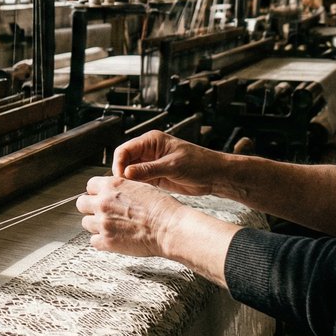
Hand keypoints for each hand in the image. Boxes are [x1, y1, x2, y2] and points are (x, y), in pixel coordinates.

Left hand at [76, 176, 186, 257]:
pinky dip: (101, 241)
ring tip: (112, 227)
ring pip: (86, 223)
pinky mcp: (106, 241)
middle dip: (91, 208)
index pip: (90, 186)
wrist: (170, 228)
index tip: (101, 197)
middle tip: (103, 213)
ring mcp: (103, 223)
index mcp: (111, 186)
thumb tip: (112, 192)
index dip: (97, 192)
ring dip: (96, 225)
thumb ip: (121, 189)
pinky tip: (113, 238)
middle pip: (82, 204)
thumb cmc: (162, 209)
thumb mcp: (140, 187)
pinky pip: (93, 241)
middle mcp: (103, 203)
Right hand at [111, 131, 225, 196]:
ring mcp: (150, 164)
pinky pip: (138, 181)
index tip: (120, 178)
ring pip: (129, 172)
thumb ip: (149, 169)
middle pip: (124, 161)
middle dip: (121, 174)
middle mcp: (148, 151)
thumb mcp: (173, 166)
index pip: (125, 150)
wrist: (216, 176)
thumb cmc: (200, 164)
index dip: (119, 164)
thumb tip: (126, 173)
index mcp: (151, 141)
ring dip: (128, 182)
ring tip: (128, 193)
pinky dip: (135, 188)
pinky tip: (136, 195)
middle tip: (122, 188)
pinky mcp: (154, 177)